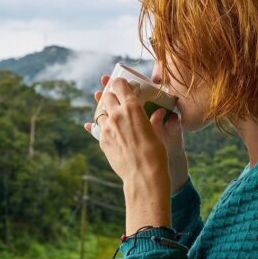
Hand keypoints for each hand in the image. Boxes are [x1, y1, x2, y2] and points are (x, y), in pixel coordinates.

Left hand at [84, 75, 188, 194]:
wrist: (143, 175)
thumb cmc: (156, 153)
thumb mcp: (157, 133)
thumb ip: (154, 120)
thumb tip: (159, 113)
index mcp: (132, 107)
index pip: (119, 85)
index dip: (120, 83)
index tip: (122, 84)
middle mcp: (116, 114)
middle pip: (107, 96)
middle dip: (111, 96)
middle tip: (117, 100)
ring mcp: (106, 127)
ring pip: (100, 112)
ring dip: (106, 112)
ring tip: (113, 117)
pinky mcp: (102, 140)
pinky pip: (98, 128)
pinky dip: (103, 127)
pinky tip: (109, 130)